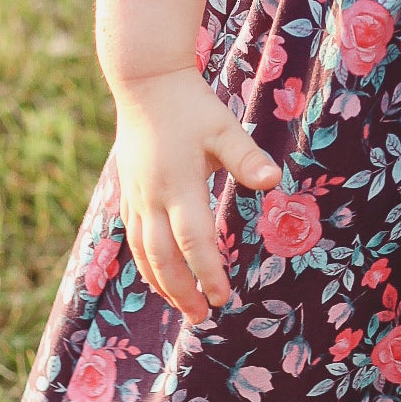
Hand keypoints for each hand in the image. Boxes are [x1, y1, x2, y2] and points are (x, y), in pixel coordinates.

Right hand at [111, 68, 281, 321]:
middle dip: (182, 291)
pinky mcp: (128, 193)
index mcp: (178, 185)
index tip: (223, 297)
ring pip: (143, 253)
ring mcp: (136, 197)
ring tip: (181, 308)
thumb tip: (272, 182)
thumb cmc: (191, 106)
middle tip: (201, 318)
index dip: (208, 272)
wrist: (144, 83)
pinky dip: (146, 263)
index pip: (193, 241)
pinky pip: (133, 238)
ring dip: (161, 284)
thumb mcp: (224, 127)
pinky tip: (158, 277)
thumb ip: (247, 158)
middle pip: (164, 258)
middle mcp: (152, 197)